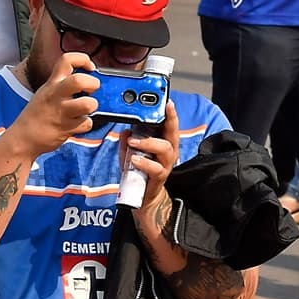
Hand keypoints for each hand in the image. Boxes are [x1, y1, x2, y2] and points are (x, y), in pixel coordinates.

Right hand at [6, 53, 98, 157]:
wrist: (22, 138)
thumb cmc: (37, 115)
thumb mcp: (45, 92)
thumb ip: (63, 85)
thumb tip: (87, 80)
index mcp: (51, 84)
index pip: (67, 60)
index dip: (83, 59)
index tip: (90, 67)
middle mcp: (56, 95)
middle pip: (79, 80)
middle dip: (93, 84)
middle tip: (91, 90)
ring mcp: (61, 112)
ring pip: (88, 104)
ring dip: (92, 106)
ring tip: (85, 109)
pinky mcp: (66, 128)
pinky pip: (87, 123)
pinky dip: (86, 124)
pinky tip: (78, 124)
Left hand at [129, 100, 180, 219]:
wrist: (144, 197)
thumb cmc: (139, 172)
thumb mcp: (130, 153)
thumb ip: (126, 142)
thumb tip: (125, 131)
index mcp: (163, 142)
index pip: (169, 124)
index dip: (170, 113)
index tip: (168, 102)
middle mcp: (169, 151)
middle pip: (173, 132)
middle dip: (169, 120)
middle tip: (161, 111)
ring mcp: (166, 164)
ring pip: (165, 148)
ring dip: (148, 143)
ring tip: (133, 142)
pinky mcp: (160, 176)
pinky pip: (155, 168)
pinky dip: (144, 162)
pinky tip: (134, 159)